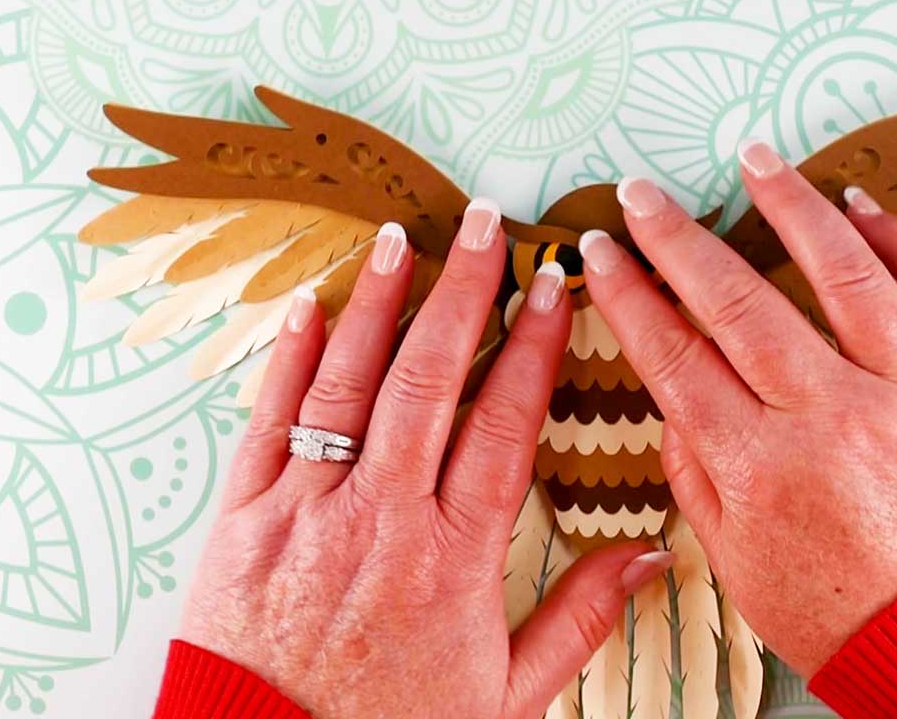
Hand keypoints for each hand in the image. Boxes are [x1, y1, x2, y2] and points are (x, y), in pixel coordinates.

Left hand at [177, 199, 673, 717]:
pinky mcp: (245, 521)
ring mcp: (309, 512)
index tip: (553, 287)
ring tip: (401, 238)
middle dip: (463, 291)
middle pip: (430, 380)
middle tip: (484, 224)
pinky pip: (269, 425)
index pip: (505, 423)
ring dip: (377, 304)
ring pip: (348, 385)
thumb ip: (581, 619)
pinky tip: (309, 309)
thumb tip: (651, 558)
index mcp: (456, 556)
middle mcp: (384, 518)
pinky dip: (287, 362)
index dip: (533, 346)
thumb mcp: (508, 697)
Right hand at [576, 143, 896, 675]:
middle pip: (736, 301)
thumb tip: (673, 400)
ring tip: (751, 158)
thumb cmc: (854, 619)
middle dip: (676, 239)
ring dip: (787, 204)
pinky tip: (859, 204)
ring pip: (840, 269)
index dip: (628, 297)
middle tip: (640, 196)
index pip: (674, 358)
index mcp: (762, 468)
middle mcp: (830, 415)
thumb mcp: (744, 569)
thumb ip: (698, 479)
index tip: (599, 255)